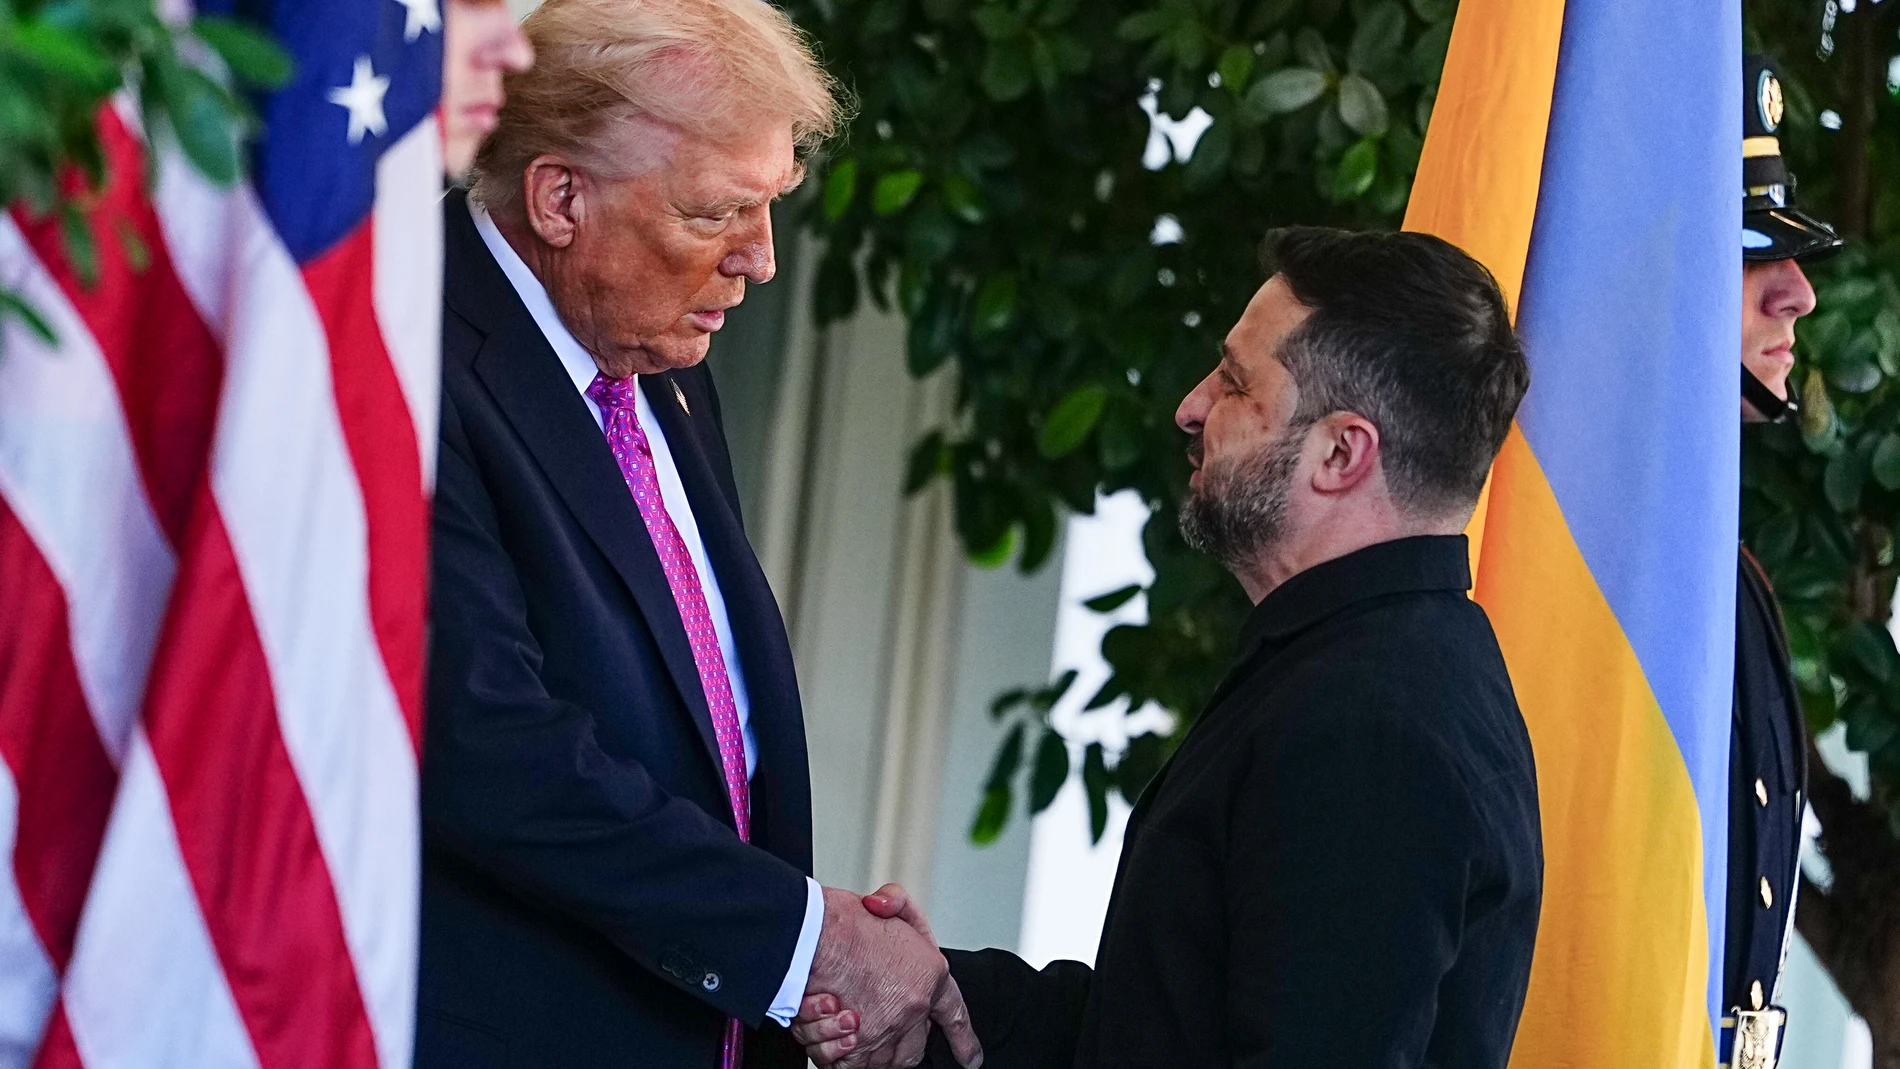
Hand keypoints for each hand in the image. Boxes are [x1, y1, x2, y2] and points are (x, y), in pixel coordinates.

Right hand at [797, 885, 981, 1068]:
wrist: (811, 934)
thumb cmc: (842, 920)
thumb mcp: (885, 900)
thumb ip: (895, 902)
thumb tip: (883, 907)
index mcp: (931, 975)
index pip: (954, 1015)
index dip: (964, 1041)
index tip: (971, 1059)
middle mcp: (912, 1008)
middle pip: (912, 1047)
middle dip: (899, 1043)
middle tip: (878, 1026)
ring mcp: (885, 1030)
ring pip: (882, 1061)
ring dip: (864, 1047)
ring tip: (844, 1021)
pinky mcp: (855, 1047)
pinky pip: (849, 1066)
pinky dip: (836, 1053)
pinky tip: (830, 1030)